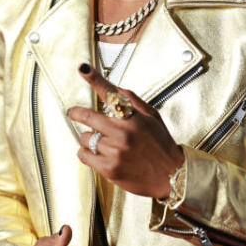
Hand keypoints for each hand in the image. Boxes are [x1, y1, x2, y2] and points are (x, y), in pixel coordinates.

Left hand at [68, 63, 183, 197]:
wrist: (171, 176)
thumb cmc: (162, 146)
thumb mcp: (154, 118)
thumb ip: (134, 102)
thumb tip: (116, 89)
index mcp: (134, 118)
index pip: (111, 94)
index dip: (95, 79)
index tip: (84, 69)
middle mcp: (123, 133)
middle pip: (88, 116)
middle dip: (77, 113)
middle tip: (74, 112)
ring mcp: (114, 152)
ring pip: (86, 138)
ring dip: (89, 138)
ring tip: (102, 142)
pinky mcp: (109, 168)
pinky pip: (84, 155)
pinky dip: (87, 153)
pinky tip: (98, 153)